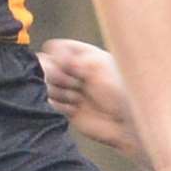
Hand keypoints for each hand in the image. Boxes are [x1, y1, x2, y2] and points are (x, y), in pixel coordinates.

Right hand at [39, 38, 144, 160]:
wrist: (125, 122)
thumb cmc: (120, 90)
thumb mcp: (98, 65)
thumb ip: (71, 59)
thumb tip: (47, 59)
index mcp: (83, 55)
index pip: (56, 48)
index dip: (57, 56)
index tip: (68, 63)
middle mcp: (74, 71)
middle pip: (46, 66)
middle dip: (59, 75)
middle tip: (78, 84)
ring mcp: (68, 89)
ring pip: (45, 85)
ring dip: (60, 92)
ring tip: (79, 98)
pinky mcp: (64, 108)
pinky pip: (48, 103)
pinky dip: (60, 106)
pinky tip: (75, 109)